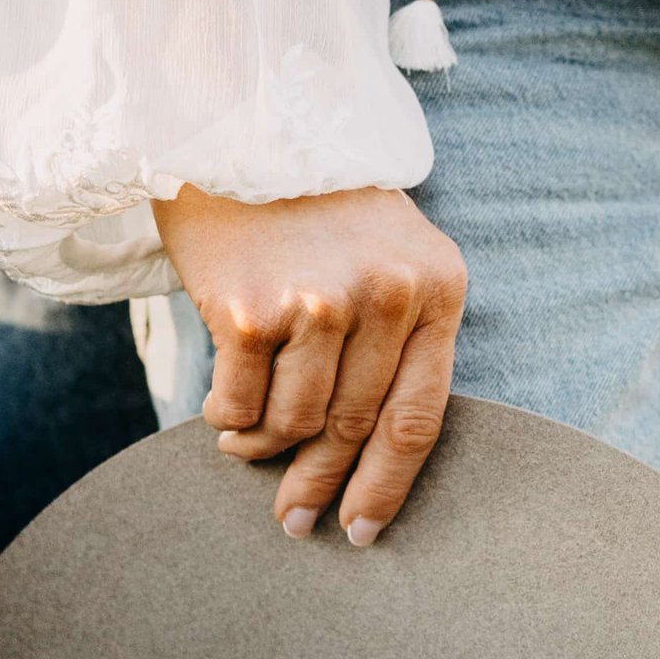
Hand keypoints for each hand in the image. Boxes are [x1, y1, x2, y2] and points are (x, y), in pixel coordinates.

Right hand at [151, 183, 466, 544]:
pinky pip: (240, 406)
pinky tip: (221, 415)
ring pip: (295, 424)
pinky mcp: (252, 308)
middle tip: (294, 522)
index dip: (388, 486)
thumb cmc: (316, 207)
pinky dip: (228, 422)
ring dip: (263, 449)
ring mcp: (320, 302)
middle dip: (320, 486)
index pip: (419, 417)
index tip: (362, 531)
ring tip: (244, 444)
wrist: (240, 128)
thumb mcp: (391, 255)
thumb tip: (363, 458)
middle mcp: (387, 296)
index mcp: (438, 288)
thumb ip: (397, 338)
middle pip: (353, 430)